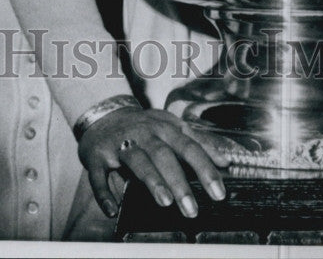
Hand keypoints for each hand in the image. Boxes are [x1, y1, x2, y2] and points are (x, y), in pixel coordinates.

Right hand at [78, 107, 229, 219]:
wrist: (104, 113)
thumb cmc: (144, 128)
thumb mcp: (171, 128)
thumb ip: (198, 144)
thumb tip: (225, 162)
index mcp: (164, 127)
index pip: (189, 146)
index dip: (205, 169)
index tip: (219, 192)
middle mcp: (143, 133)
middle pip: (163, 154)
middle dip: (179, 181)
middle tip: (192, 208)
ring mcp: (119, 143)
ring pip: (136, 160)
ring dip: (151, 180)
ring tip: (165, 201)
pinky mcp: (97, 156)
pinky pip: (99, 175)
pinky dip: (104, 193)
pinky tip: (113, 209)